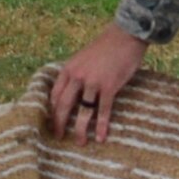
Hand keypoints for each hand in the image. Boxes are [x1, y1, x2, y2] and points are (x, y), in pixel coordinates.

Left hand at [50, 22, 148, 142]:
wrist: (125, 35)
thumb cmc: (106, 46)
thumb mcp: (83, 58)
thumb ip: (76, 74)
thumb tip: (72, 93)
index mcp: (68, 69)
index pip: (54, 95)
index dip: (52, 112)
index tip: (52, 123)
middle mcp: (77, 77)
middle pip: (64, 106)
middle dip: (60, 124)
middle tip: (58, 137)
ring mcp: (93, 82)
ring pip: (83, 111)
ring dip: (81, 129)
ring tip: (80, 142)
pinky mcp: (109, 86)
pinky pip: (103, 110)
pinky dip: (102, 125)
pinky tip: (102, 137)